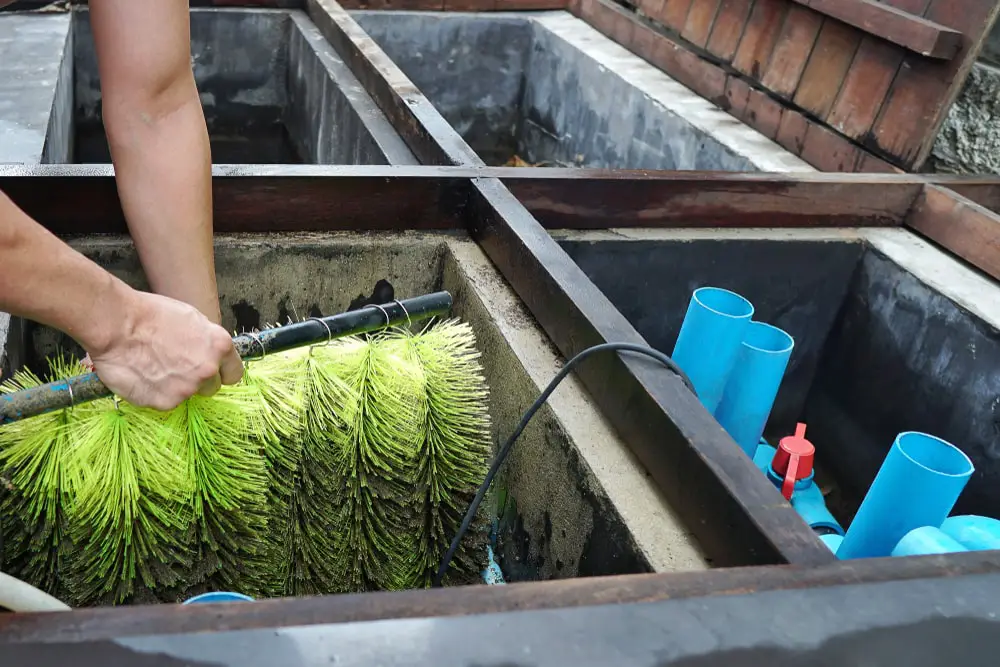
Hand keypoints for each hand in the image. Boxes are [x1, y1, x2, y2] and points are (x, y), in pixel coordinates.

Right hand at [86, 288, 242, 410]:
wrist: (116, 325)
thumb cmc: (150, 315)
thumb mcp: (191, 318)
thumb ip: (205, 341)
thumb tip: (208, 352)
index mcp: (219, 346)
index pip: (234, 373)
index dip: (221, 373)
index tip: (213, 373)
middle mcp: (207, 370)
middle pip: (211, 387)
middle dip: (197, 381)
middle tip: (174, 368)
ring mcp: (187, 388)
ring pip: (186, 394)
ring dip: (174, 386)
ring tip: (153, 367)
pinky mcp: (166, 402)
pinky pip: (165, 401)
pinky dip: (155, 393)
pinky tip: (142, 375)